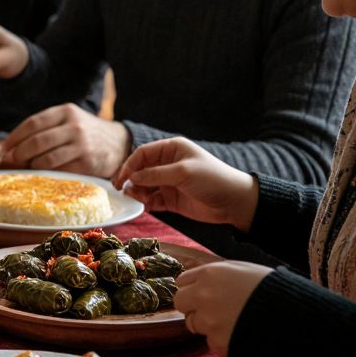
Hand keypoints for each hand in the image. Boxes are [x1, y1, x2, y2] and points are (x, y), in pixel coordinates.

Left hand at [2, 103, 131, 176]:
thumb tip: (9, 147)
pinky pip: (59, 171)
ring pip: (46, 159)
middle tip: (11, 161)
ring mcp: (82, 145)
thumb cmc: (84, 133)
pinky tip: (42, 174)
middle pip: (37, 141)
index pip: (32, 123)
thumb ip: (44, 129)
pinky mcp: (87, 163)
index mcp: (65, 112)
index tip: (3, 148)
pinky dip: (46, 174)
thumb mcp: (67, 121)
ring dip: (31, 165)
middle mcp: (74, 126)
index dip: (14, 137)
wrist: (119, 143)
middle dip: (19, 153)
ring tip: (27, 167)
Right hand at [111, 137, 257, 230]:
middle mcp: (168, 165)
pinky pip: (151, 200)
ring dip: (137, 193)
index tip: (121, 178)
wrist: (234, 202)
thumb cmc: (212, 179)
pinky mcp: (171, 199)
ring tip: (139, 199)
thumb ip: (155, 174)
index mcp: (171, 150)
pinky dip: (146, 203)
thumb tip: (131, 178)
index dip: (130, 165)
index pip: (142, 154)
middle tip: (123, 191)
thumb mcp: (182, 172)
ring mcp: (169, 182)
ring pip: (143, 186)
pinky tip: (146, 206)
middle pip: (140, 170)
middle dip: (131, 180)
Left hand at [174, 261, 272, 356]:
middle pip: (180, 302)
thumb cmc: (277, 290)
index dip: (193, 288)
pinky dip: (223, 340)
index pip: (182, 281)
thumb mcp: (247, 270)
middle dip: (193, 306)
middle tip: (212, 310)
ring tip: (234, 322)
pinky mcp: (218, 343)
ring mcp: (209, 321)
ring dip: (208, 324)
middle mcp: (204, 296)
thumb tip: (202, 280)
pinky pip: (212, 342)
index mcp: (211, 274)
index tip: (202, 293)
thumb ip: (219, 274)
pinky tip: (242, 334)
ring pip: (194, 324)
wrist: (298, 319)